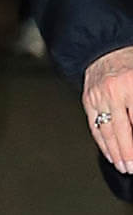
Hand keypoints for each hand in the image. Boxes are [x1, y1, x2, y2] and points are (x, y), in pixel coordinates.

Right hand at [83, 46, 132, 172]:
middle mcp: (113, 91)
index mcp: (131, 85)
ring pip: (107, 131)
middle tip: (132, 168)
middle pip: (122, 131)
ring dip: (116, 153)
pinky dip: (102, 143)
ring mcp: (98, 96)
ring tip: (123, 166)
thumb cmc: (130, 64)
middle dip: (128, 153)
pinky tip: (109, 153)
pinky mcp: (87, 99)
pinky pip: (94, 126)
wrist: (105, 47)